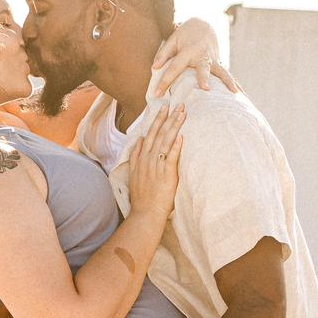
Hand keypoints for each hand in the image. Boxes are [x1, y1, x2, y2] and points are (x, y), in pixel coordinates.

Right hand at [124, 104, 184, 223]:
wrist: (145, 213)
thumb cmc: (143, 197)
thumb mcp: (134, 174)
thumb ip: (136, 156)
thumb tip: (140, 140)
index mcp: (141, 158)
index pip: (150, 134)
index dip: (157, 120)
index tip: (163, 108)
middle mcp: (147, 160)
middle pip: (158, 134)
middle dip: (168, 118)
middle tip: (177, 104)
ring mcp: (156, 166)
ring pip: (165, 141)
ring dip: (174, 126)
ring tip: (182, 114)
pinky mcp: (166, 174)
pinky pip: (171, 156)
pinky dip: (176, 146)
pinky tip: (181, 135)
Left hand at [153, 18, 240, 94]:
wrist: (203, 24)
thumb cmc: (184, 35)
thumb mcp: (172, 40)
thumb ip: (163, 54)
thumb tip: (154, 68)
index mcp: (188, 51)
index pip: (175, 67)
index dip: (165, 80)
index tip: (157, 94)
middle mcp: (202, 56)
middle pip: (203, 68)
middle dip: (204, 78)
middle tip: (205, 88)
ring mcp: (213, 60)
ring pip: (221, 71)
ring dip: (228, 81)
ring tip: (234, 92)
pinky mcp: (219, 63)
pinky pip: (227, 74)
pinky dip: (235, 83)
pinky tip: (242, 94)